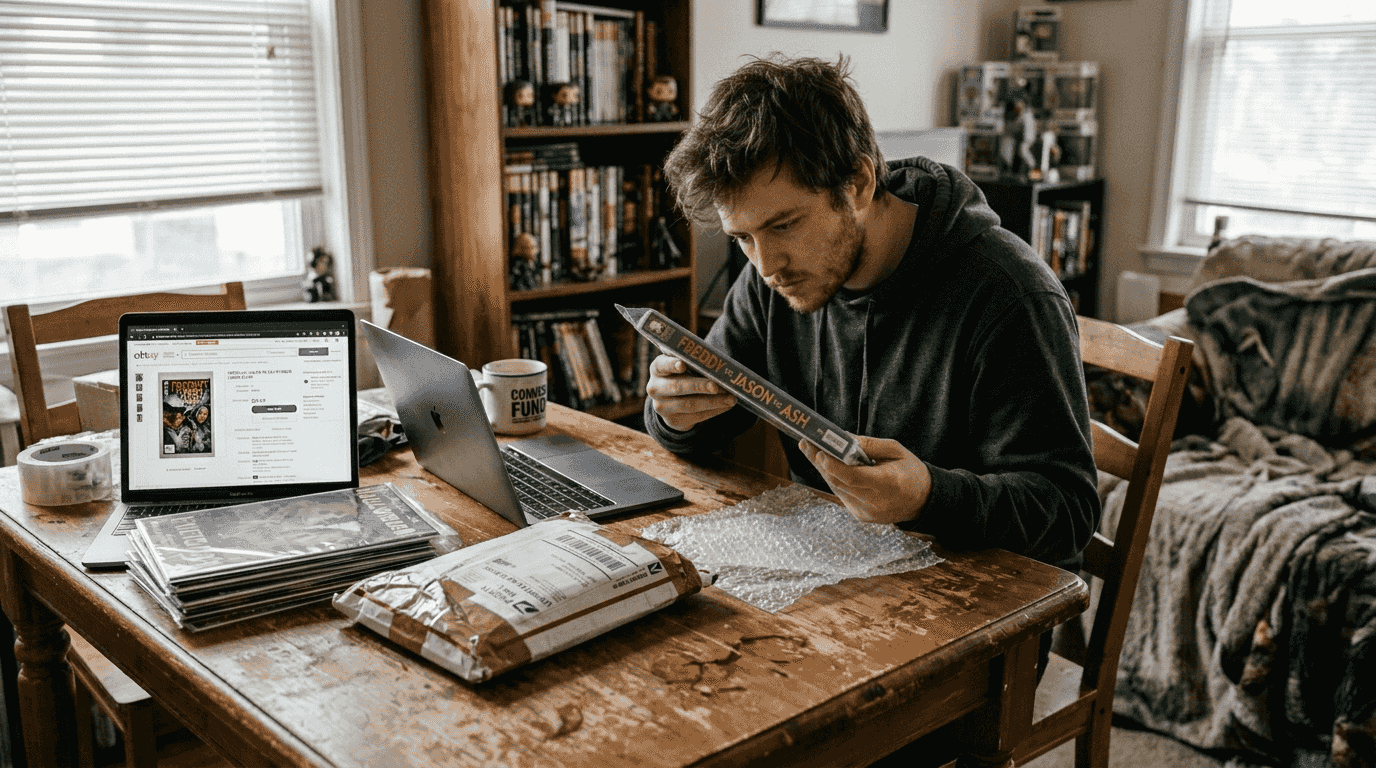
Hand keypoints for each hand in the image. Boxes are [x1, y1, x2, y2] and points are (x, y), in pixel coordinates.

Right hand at [645, 355, 737, 431]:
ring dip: (712, 401)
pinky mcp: (673, 420)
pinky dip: (714, 410)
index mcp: (657, 368)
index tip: (683, 364)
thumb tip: (718, 365)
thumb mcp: (682, 366)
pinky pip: (696, 416)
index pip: (662, 365)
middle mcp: (655, 388)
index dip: (672, 365)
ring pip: (689, 405)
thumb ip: (694, 363)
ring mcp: (662, 406)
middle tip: (716, 386)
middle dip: (699, 386)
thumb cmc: (682, 375)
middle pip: (677, 387)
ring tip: (730, 398)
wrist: (670, 401)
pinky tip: (726, 405)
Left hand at [797, 435, 931, 524]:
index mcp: (888, 484)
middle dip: (820, 463)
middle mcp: (876, 502)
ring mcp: (867, 512)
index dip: (833, 465)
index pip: (854, 477)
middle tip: (806, 444)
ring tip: (811, 451)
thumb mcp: (897, 451)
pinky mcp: (861, 516)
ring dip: (823, 470)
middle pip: (840, 482)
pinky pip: (842, 495)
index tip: (819, 451)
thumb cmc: (911, 471)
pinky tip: (827, 467)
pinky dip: (835, 480)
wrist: (923, 501)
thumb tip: (843, 439)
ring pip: (837, 489)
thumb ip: (870, 445)